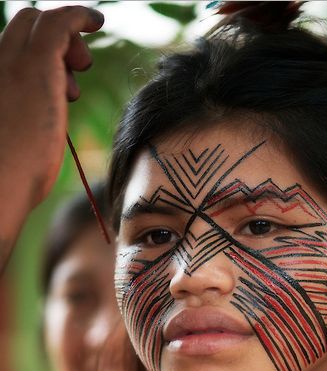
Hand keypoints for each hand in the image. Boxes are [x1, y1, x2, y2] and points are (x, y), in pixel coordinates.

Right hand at [0, 5, 103, 268]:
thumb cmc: (7, 177)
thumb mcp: (10, 140)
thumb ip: (21, 121)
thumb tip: (38, 128)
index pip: (10, 44)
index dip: (39, 50)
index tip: (64, 76)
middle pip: (23, 24)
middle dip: (54, 40)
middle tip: (76, 72)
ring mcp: (10, 61)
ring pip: (38, 22)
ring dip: (67, 43)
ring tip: (75, 84)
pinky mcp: (36, 66)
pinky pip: (60, 23)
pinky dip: (80, 16)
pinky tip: (97, 20)